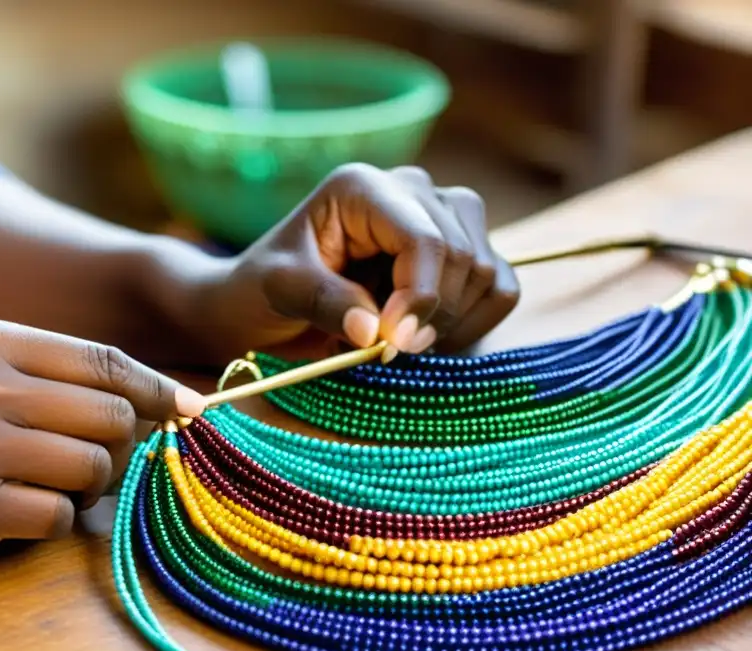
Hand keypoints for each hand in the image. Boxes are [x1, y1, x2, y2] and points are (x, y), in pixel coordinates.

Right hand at [0, 320, 205, 560]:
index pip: (106, 362)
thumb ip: (58, 371)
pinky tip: (19, 511)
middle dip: (122, 445)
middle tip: (99, 459)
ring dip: (90, 485)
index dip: (158, 389)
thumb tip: (164, 398)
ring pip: (92, 468)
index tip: (190, 409)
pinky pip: (56, 518)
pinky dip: (54, 520)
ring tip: (52, 483)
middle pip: (112, 419)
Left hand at [214, 164, 519, 357]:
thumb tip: (375, 330)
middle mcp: (411, 191)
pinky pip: (499, 287)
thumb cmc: (263, 287)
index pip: (424, 237)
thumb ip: (325, 303)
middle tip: (384, 350)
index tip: (392, 342)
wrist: (263, 299)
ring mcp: (442, 218)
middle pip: (462, 257)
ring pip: (485, 272)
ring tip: (392, 341)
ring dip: (447, 323)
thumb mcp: (280, 289)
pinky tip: (429, 339)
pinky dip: (474, 324)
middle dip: (430, 316)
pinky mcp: (459, 252)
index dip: (420, 295)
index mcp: (363, 188)